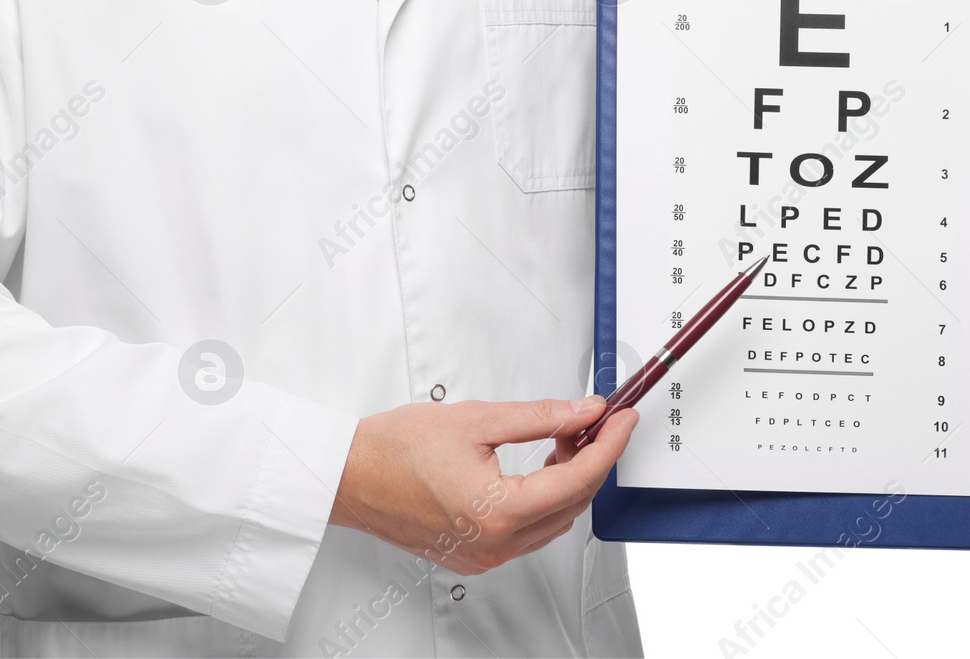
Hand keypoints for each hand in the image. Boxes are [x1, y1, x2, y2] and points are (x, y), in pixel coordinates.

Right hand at [328, 396, 637, 572]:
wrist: (348, 476)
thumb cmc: (394, 450)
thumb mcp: (476, 419)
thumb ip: (539, 417)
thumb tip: (584, 412)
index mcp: (499, 512)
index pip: (578, 479)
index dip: (609, 445)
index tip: (621, 419)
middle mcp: (496, 544)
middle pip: (572, 503)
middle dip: (591, 459)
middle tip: (594, 421)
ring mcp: (486, 556)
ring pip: (554, 520)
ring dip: (568, 480)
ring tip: (563, 438)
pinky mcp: (475, 556)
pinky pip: (528, 531)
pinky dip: (543, 499)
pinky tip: (538, 468)